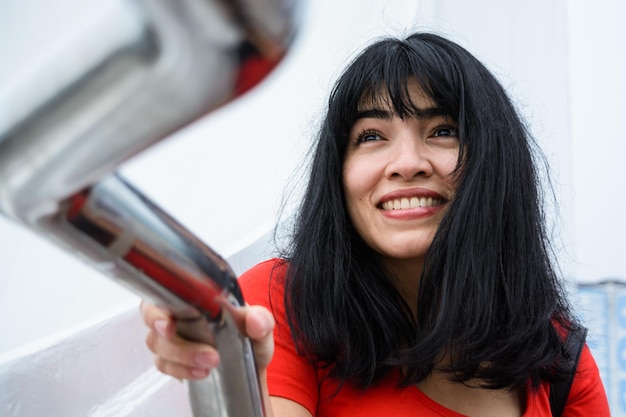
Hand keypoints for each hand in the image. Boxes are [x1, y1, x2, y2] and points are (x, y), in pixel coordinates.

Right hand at [141, 300, 274, 379]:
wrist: (250, 367)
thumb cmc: (250, 338)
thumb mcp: (261, 327)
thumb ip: (260, 320)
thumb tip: (253, 319)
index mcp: (197, 297)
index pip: (164, 292)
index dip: (157, 310)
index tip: (168, 326)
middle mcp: (180, 314)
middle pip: (155, 322)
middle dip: (175, 342)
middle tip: (208, 354)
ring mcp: (174, 338)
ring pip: (158, 346)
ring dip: (183, 358)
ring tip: (212, 362)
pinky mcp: (173, 360)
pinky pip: (164, 365)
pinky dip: (182, 371)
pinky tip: (201, 373)